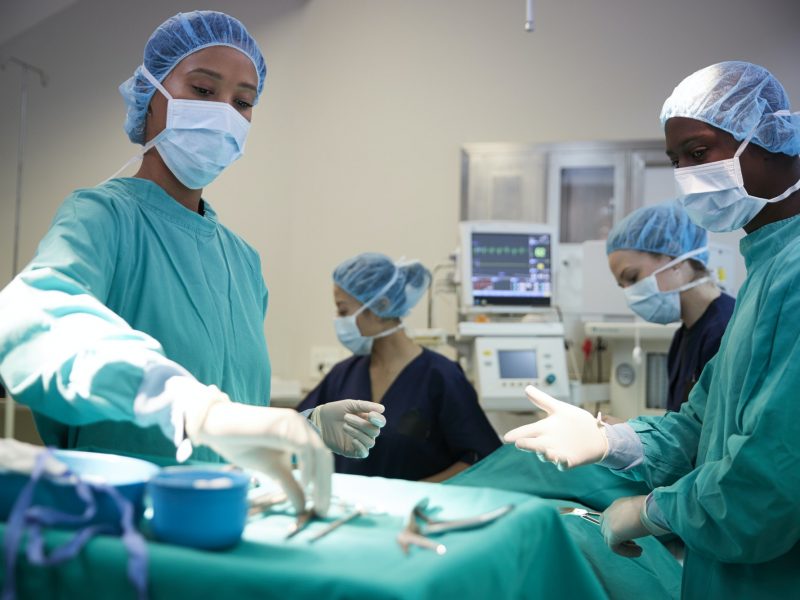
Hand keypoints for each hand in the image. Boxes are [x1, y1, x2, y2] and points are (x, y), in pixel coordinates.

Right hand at [182, 383, 332, 515]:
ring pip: (317, 452)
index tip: (322, 509)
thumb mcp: (272, 470)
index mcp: (301, 435)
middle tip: (323, 510)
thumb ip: (290, 485)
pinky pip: (304, 446)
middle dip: (326, 486)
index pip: (322, 461)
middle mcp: (302, 426)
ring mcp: (294, 422)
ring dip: (320, 480)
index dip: (326, 484)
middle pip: (324, 458)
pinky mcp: (284, 422)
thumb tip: (303, 507)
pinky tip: (306, 484)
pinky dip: (308, 466)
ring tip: (316, 503)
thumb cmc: (243, 445)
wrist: (218, 427)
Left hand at [310, 400, 385, 457]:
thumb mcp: (349, 405)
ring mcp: (360, 442)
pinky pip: (364, 453)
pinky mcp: (352, 451)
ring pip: (370, 442)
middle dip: (361, 424)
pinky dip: (361, 446)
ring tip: (344, 426)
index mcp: (367, 420)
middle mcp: (366, 432)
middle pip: (375, 431)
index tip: (370, 415)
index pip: (380, 422)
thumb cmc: (335, 411)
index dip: (378, 419)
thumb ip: (365, 406)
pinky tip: (353, 440)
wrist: (319, 421)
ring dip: (358, 433)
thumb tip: (382, 409)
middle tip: (346, 417)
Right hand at [503, 385, 608, 468]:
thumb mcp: (559, 408)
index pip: (527, 431)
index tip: (507, 437)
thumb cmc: (574, 421)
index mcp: (544, 429)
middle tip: (519, 443)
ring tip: (543, 451)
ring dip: (544, 454)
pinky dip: (562, 463)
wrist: (596, 435)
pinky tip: (562, 459)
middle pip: (534, 444)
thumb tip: (527, 388)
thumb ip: (542, 400)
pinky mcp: (570, 460)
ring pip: (547, 455)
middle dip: (527, 445)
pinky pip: (564, 464)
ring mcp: (558, 452)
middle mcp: (548, 442)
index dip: (517, 434)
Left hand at [600, 495, 647, 557]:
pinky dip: (626, 552)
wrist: (650, 509)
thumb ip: (635, 516)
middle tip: (634, 544)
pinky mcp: (612, 534)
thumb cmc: (652, 508)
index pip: (610, 519)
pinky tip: (638, 552)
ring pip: (610, 540)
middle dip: (619, 538)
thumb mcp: (641, 510)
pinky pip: (614, 547)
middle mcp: (610, 512)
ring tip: (639, 550)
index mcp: (616, 505)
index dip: (619, 529)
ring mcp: (609, 523)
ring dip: (624, 547)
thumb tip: (640, 525)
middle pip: (607, 529)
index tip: (631, 536)